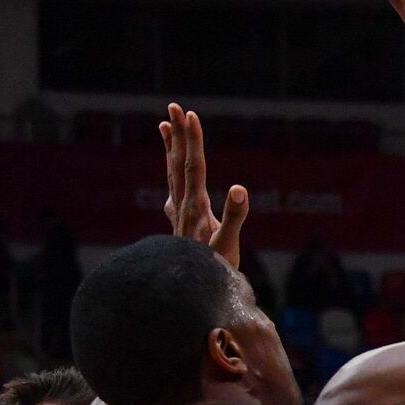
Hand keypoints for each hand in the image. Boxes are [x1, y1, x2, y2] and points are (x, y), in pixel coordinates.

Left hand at [159, 103, 248, 269]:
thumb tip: (239, 188)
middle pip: (179, 163)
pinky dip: (173, 178)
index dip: (193, 140)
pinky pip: (174, 192)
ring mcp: (179, 215)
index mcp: (196, 206)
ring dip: (171, 149)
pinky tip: (173, 183)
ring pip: (173, 174)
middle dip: (178, 134)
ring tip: (164, 126)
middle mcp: (184, 206)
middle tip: (173, 107)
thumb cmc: (211, 273)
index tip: (190, 115)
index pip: (194, 166)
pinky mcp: (181, 225)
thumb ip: (234, 216)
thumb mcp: (227, 246)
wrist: (184, 296)